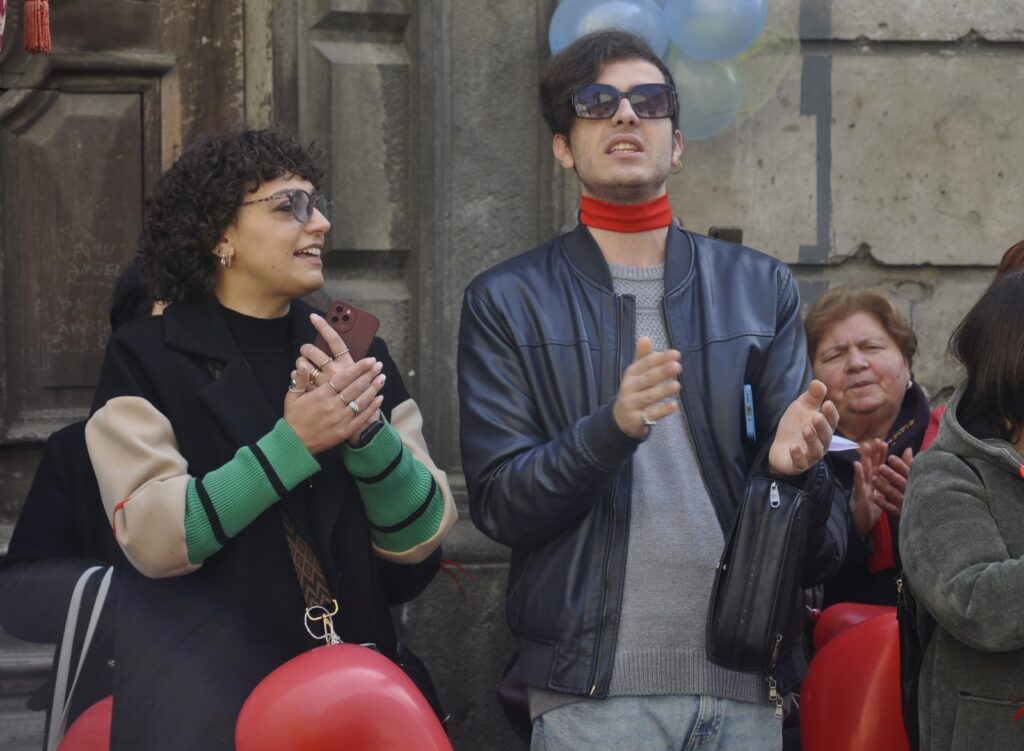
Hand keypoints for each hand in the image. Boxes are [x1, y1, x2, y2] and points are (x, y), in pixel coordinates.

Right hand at [284, 315, 385, 452]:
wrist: (295, 444)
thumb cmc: (293, 418)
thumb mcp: (292, 397)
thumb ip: (300, 380)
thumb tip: (301, 364)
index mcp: (321, 395)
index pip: (344, 378)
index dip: (358, 368)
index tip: (369, 360)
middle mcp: (333, 405)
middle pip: (356, 387)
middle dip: (369, 374)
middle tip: (379, 365)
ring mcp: (341, 418)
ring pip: (361, 400)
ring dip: (373, 388)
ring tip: (382, 378)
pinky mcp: (345, 430)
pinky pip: (362, 417)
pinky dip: (372, 407)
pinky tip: (379, 398)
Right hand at [612, 337, 680, 438]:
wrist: (620, 419)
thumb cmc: (634, 392)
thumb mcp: (636, 374)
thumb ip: (642, 357)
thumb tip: (645, 338)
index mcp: (631, 374)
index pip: (645, 364)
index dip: (660, 359)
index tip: (676, 354)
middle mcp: (630, 388)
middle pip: (647, 379)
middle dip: (661, 372)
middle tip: (677, 366)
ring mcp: (632, 404)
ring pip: (648, 397)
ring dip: (662, 391)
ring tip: (677, 385)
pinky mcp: (636, 419)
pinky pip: (650, 414)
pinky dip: (662, 410)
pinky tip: (673, 405)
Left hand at [768, 380, 839, 474]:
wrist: (780, 446)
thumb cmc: (795, 426)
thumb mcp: (801, 407)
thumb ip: (812, 396)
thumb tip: (818, 381)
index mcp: (824, 428)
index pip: (832, 421)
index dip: (831, 414)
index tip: (827, 403)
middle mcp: (821, 443)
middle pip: (825, 436)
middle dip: (822, 427)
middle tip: (816, 417)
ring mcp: (810, 455)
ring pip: (816, 450)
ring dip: (812, 440)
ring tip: (806, 430)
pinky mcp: (799, 464)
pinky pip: (801, 463)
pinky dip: (798, 456)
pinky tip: (793, 448)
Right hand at [850, 438, 885, 535]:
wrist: (860, 527)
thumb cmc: (870, 511)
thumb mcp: (882, 496)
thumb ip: (888, 483)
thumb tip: (895, 479)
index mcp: (873, 483)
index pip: (878, 466)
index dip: (881, 455)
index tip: (884, 442)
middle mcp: (867, 484)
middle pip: (870, 465)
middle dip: (873, 452)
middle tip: (875, 440)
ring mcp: (862, 489)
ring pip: (863, 471)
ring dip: (864, 458)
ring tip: (864, 446)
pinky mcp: (859, 497)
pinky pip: (859, 484)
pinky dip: (858, 474)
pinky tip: (857, 465)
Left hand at [871, 447, 913, 522]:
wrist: (929, 517)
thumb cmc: (920, 493)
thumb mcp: (917, 478)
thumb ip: (910, 464)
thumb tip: (907, 449)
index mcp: (917, 482)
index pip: (908, 473)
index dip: (900, 465)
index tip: (890, 458)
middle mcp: (913, 492)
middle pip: (901, 482)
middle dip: (891, 475)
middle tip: (880, 467)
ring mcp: (907, 504)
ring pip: (894, 494)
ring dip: (884, 487)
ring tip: (874, 479)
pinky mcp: (902, 515)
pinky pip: (891, 509)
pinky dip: (883, 503)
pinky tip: (874, 497)